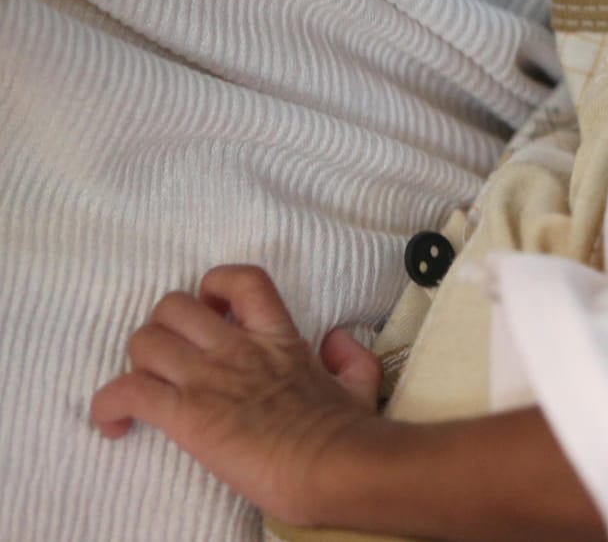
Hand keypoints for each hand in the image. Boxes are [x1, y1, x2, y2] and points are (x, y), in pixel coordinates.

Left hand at [90, 265, 383, 526]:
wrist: (332, 465)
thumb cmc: (347, 431)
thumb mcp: (360, 382)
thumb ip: (349, 356)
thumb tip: (338, 340)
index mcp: (278, 337)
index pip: (241, 280)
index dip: (213, 286)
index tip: (210, 309)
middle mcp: (237, 349)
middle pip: (172, 306)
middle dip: (162, 329)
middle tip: (170, 360)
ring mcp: (209, 378)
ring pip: (143, 341)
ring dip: (135, 365)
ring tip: (145, 390)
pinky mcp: (186, 414)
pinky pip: (125, 391)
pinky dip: (108, 406)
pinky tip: (114, 425)